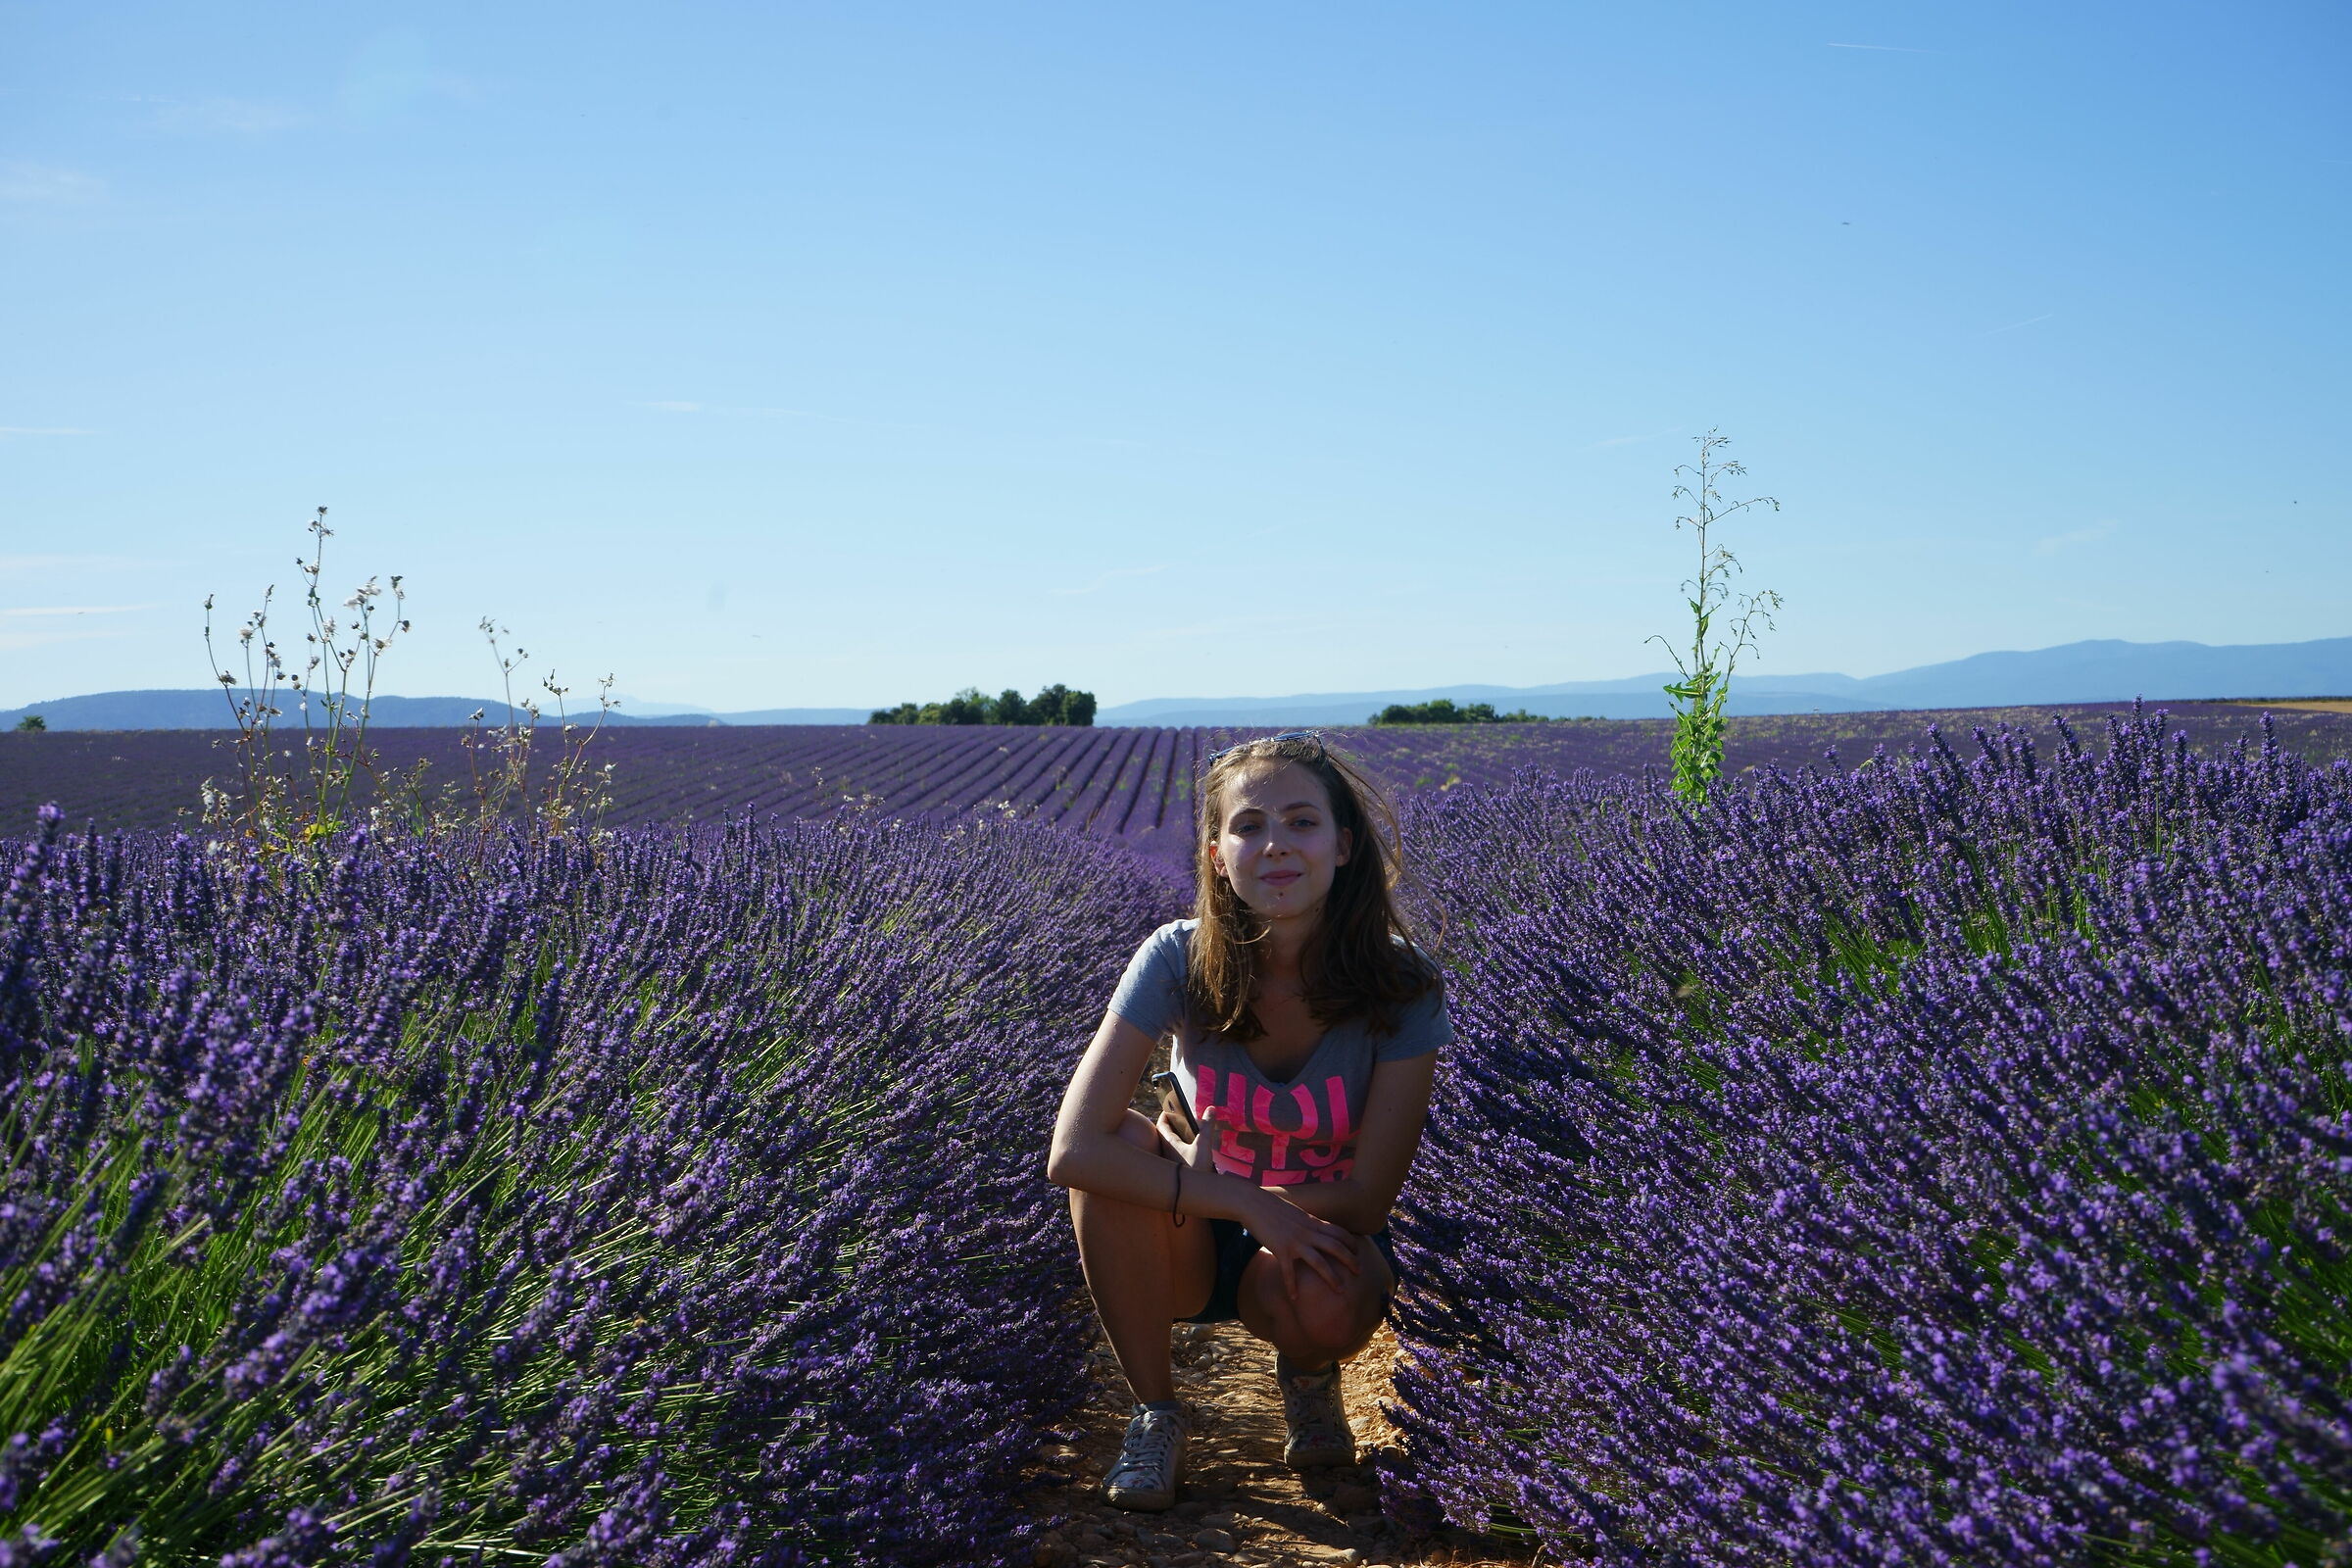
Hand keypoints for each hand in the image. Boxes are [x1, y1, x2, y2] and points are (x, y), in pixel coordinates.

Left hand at [1157, 1101, 1222, 1186]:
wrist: (1191, 1195)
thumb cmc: (1194, 1169)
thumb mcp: (1203, 1145)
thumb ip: (1207, 1127)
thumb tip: (1211, 1108)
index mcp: (1168, 1142)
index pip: (1161, 1124)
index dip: (1166, 1114)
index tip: (1173, 1108)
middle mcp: (1166, 1151)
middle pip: (1165, 1134)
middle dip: (1173, 1125)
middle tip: (1184, 1119)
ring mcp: (1170, 1161)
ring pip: (1171, 1145)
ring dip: (1178, 1137)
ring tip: (1191, 1132)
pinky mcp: (1177, 1170)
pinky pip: (1177, 1154)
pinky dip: (1182, 1148)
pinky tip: (1195, 1150)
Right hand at [1245, 1186, 1361, 1300]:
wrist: (1254, 1203)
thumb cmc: (1272, 1206)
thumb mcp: (1296, 1212)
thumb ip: (1307, 1222)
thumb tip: (1313, 1227)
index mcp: (1312, 1222)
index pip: (1339, 1232)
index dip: (1351, 1243)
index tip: (1358, 1252)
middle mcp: (1308, 1232)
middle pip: (1336, 1247)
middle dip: (1350, 1260)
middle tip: (1360, 1272)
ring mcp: (1295, 1242)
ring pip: (1319, 1262)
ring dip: (1332, 1277)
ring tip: (1341, 1290)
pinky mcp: (1280, 1249)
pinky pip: (1289, 1272)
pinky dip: (1292, 1286)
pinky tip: (1295, 1298)